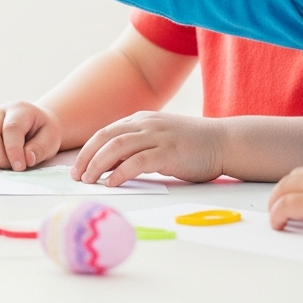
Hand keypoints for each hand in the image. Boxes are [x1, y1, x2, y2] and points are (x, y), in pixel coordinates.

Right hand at [0, 101, 63, 171]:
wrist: (35, 126)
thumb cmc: (43, 132)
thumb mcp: (51, 139)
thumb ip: (40, 149)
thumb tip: (26, 159)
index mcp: (19, 109)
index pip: (11, 128)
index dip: (13, 151)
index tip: (20, 167)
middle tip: (12, 166)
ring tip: (4, 164)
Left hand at [70, 111, 225, 186]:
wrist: (225, 142)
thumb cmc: (194, 145)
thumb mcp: (160, 139)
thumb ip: (138, 147)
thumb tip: (111, 165)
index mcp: (143, 119)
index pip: (106, 132)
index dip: (88, 149)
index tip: (78, 167)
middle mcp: (147, 124)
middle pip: (106, 137)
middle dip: (86, 157)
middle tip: (77, 176)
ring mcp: (158, 136)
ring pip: (116, 147)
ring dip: (97, 164)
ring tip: (89, 181)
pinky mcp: (168, 152)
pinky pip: (137, 161)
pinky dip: (119, 172)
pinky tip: (111, 183)